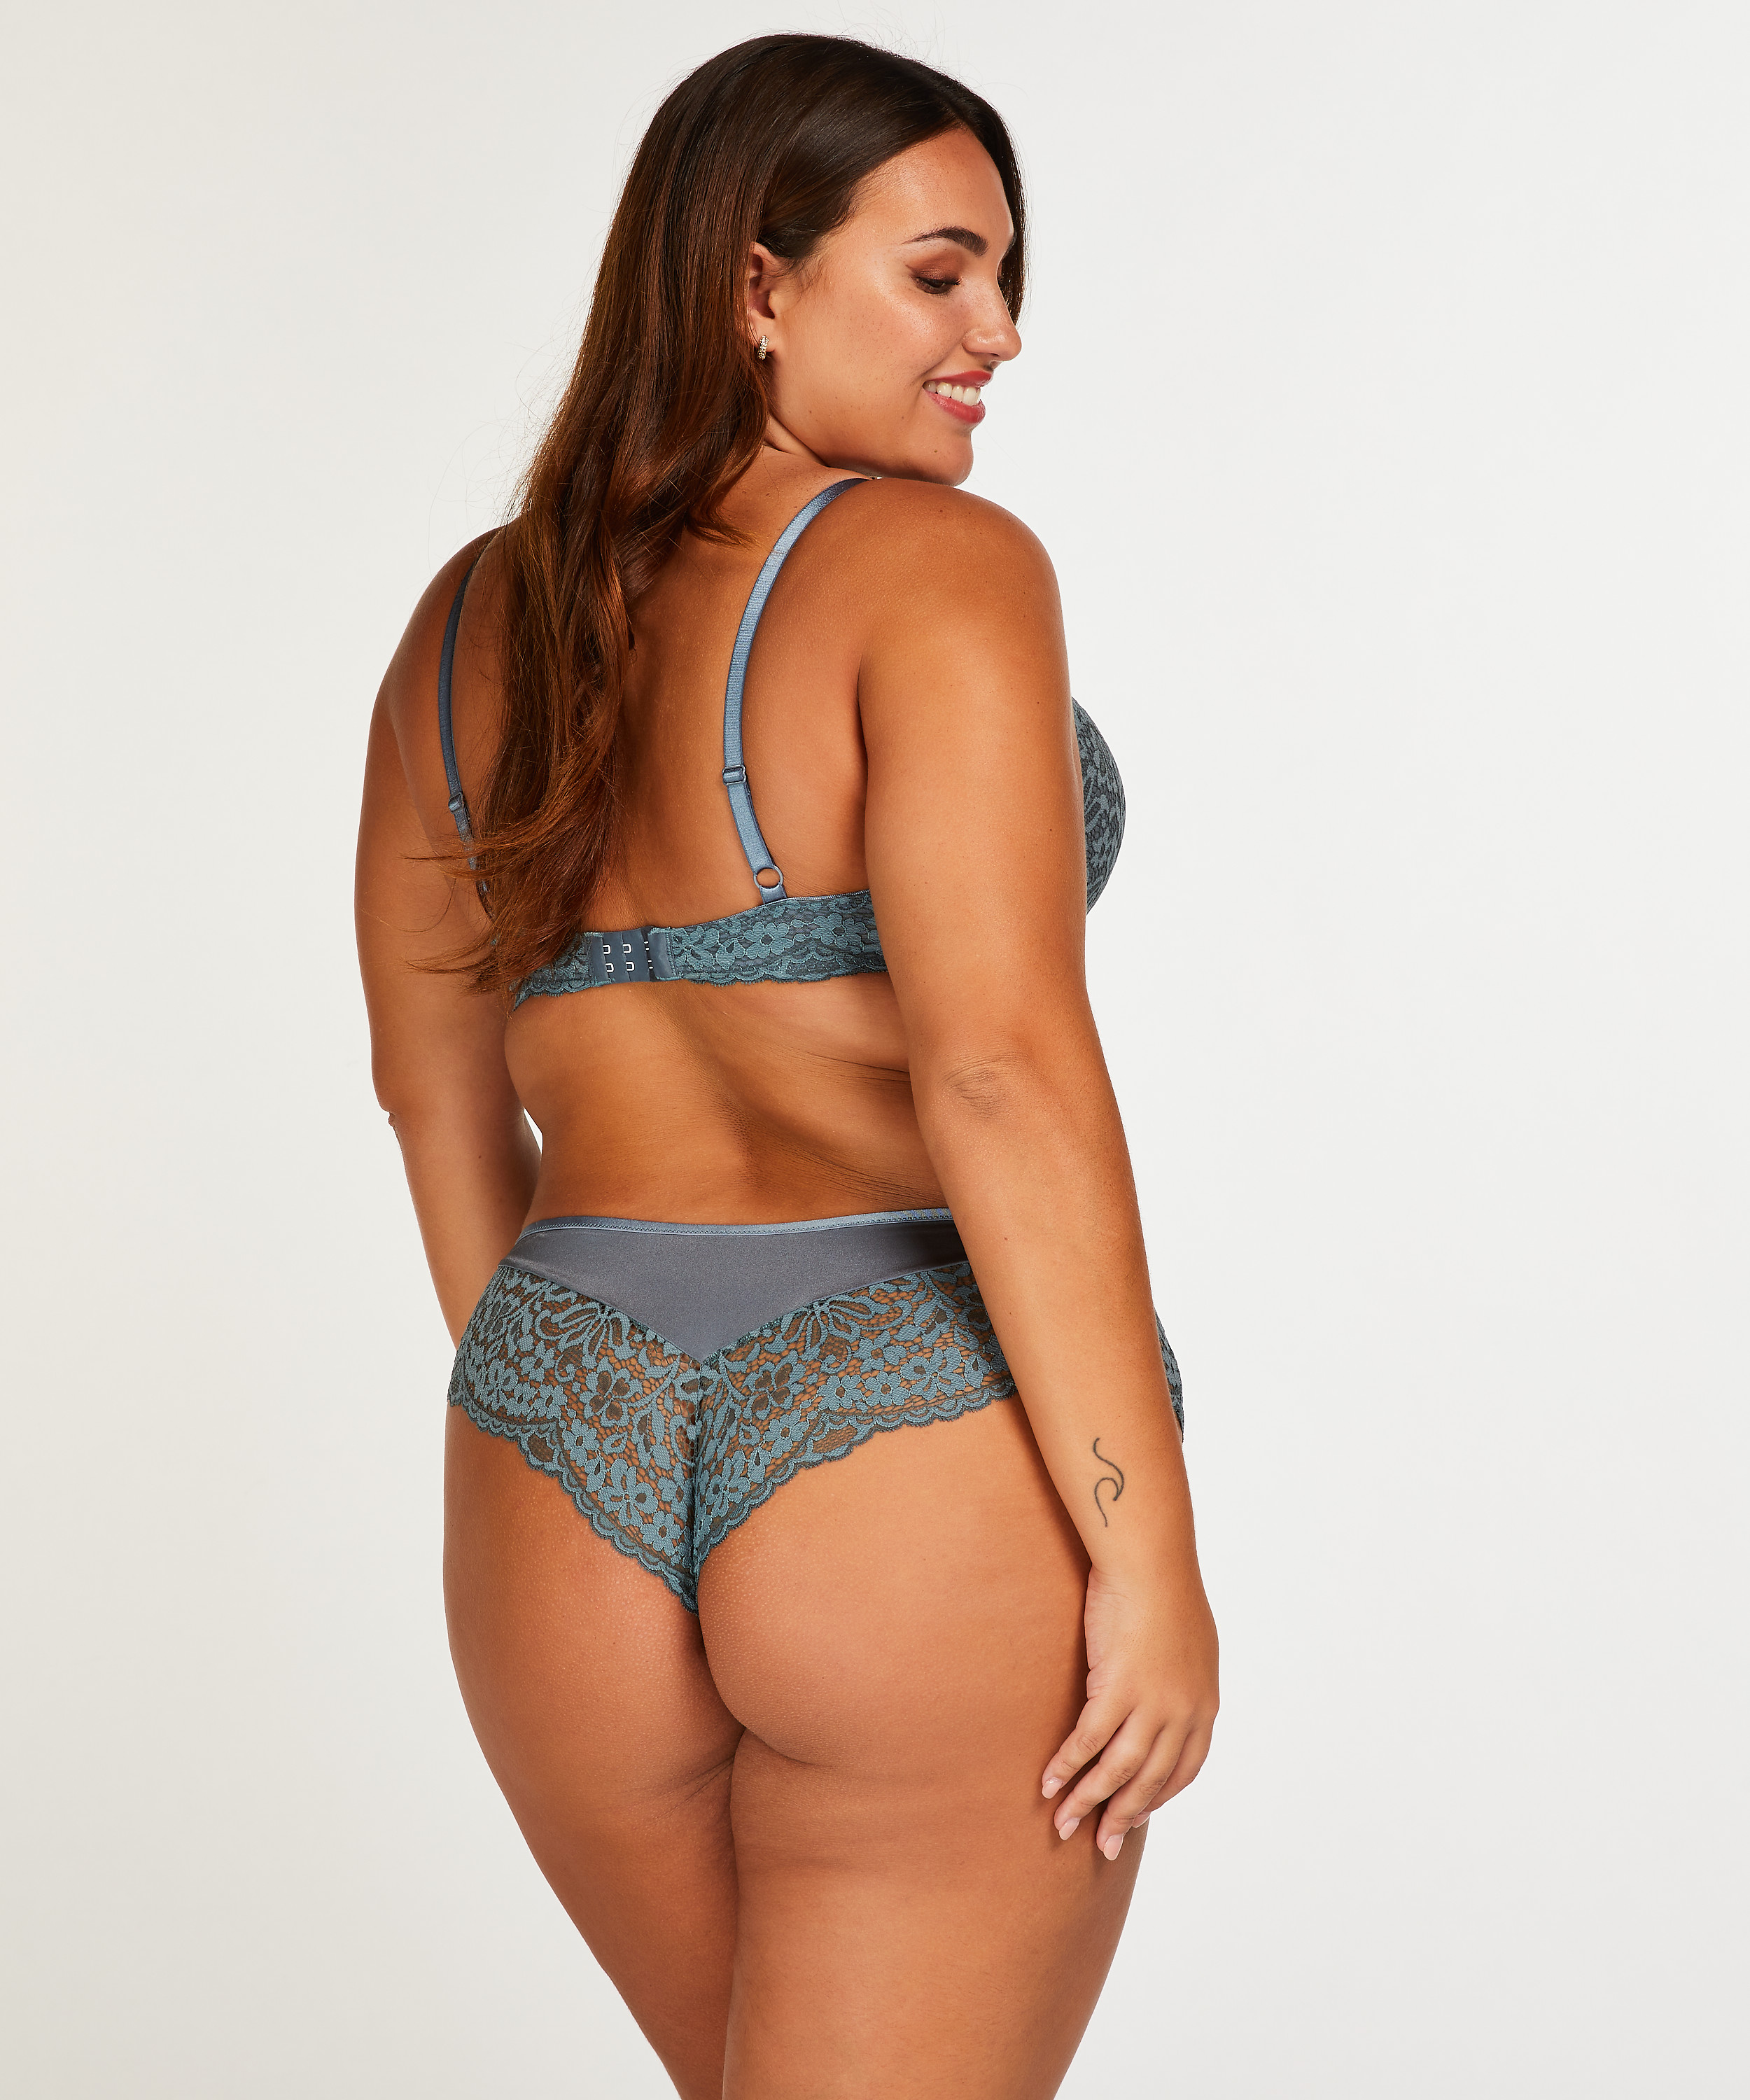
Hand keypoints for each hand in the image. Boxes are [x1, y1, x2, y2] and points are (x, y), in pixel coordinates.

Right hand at [1040, 1560, 1218, 1858]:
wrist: (1151, 1561)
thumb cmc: (1164, 1590)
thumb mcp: (1189, 1645)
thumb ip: (1181, 1680)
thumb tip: (1167, 1695)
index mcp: (1203, 1706)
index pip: (1183, 1771)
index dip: (1156, 1799)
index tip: (1133, 1817)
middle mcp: (1183, 1713)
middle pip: (1150, 1782)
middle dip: (1121, 1817)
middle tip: (1099, 1845)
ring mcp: (1152, 1705)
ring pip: (1118, 1771)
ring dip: (1088, 1802)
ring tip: (1063, 1825)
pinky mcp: (1118, 1689)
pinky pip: (1088, 1742)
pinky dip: (1067, 1766)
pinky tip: (1049, 1783)